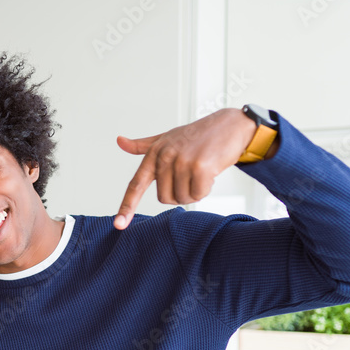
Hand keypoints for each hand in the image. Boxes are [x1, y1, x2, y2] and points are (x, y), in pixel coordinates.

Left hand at [113, 108, 272, 229]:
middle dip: (180, 193)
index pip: (136, 184)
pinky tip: (211, 172)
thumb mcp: (167, 137)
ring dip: (194, 191)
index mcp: (154, 153)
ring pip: (182, 198)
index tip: (119, 225)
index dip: (127, 206)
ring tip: (201, 171)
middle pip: (164, 198)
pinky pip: (198, 194)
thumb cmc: (197, 135)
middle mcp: (165, 157)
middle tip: (191, 175)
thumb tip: (119, 141)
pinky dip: (206, 189)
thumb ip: (143, 145)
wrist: (231, 125)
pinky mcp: (200, 167)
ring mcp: (182, 161)